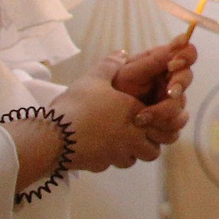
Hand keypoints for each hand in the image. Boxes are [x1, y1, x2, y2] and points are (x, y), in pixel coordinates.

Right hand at [46, 58, 166, 175]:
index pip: (166, 125)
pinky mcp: (99, 165)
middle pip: (154, 149)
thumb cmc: (78, 106)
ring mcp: (116, 155)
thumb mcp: (94, 79)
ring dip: (132, 152)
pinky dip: (110, 158)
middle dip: (150, 142)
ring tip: (121, 140)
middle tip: (139, 132)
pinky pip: (111, 164)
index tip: (151, 116)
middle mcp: (132, 138)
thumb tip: (122, 53)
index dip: (163, 122)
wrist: (53, 136)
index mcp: (137, 115)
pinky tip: (100, 147)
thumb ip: (110, 66)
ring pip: (135, 159)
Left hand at [108, 34, 196, 147]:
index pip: (185, 56)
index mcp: (159, 68)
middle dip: (178, 86)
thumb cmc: (105, 94)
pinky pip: (173, 131)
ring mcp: (167, 109)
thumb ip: (153, 59)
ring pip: (182, 110)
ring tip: (140, 119)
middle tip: (169, 93)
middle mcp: (167, 86)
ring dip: (164, 114)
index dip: (185, 57)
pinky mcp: (162, 130)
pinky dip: (159, 131)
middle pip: (187, 80)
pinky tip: (142, 130)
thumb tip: (180, 37)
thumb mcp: (126, 74)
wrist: (89, 125)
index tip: (174, 64)